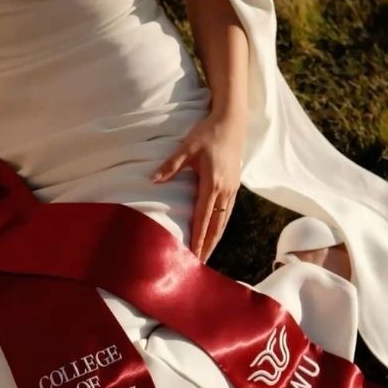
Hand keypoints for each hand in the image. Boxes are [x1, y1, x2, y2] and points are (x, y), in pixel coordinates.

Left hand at [149, 113, 243, 261]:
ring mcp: (232, 189)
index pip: (203, 218)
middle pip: (216, 226)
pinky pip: (228, 212)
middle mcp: (225, 190)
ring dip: (215, 239)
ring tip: (208, 254)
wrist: (232, 122)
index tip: (194, 255)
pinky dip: (221, 226)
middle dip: (208, 246)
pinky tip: (216, 232)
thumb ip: (170, 166)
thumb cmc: (207, 133)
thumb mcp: (186, 148)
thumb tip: (152, 179)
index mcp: (212, 184)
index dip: (198, 239)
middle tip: (200, 265)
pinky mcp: (235, 185)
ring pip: (224, 221)